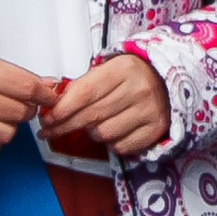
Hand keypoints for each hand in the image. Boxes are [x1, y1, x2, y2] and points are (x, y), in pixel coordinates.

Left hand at [44, 54, 172, 155]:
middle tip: (50, 130)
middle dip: (65, 125)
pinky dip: (111, 142)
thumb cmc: (131, 76)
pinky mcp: (156, 129)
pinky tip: (113, 130)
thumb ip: (82, 86)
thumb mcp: (108, 70)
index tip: (48, 118)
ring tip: (94, 123)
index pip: (85, 93)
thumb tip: (54, 105)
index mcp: (124, 69)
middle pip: (92, 116)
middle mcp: (139, 89)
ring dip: (92, 132)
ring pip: (103, 134)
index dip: (63, 109)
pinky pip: (121, 146)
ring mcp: (149, 111)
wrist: (168, 81)